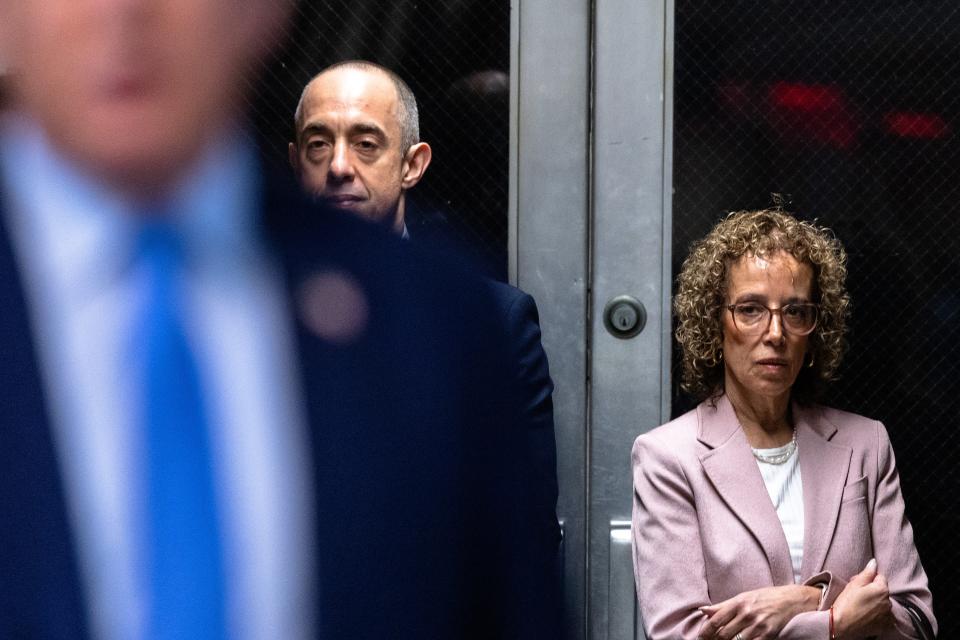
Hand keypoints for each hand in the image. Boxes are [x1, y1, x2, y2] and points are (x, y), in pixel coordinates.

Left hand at [698, 584, 820, 639]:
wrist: (790, 599)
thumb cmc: (763, 597)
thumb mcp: (742, 597)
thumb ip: (722, 606)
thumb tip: (703, 610)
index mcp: (738, 603)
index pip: (716, 620)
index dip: (705, 631)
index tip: (700, 637)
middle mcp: (746, 614)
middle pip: (724, 634)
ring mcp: (758, 625)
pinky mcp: (768, 635)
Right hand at [832, 559, 893, 638]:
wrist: (840, 625)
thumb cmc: (846, 604)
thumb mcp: (854, 584)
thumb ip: (867, 573)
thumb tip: (874, 562)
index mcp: (882, 590)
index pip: (880, 577)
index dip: (867, 578)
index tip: (857, 583)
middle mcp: (888, 602)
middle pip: (881, 591)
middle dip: (871, 590)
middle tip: (856, 594)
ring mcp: (887, 615)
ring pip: (882, 603)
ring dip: (874, 602)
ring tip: (859, 605)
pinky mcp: (884, 626)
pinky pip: (883, 616)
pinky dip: (877, 614)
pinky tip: (865, 614)